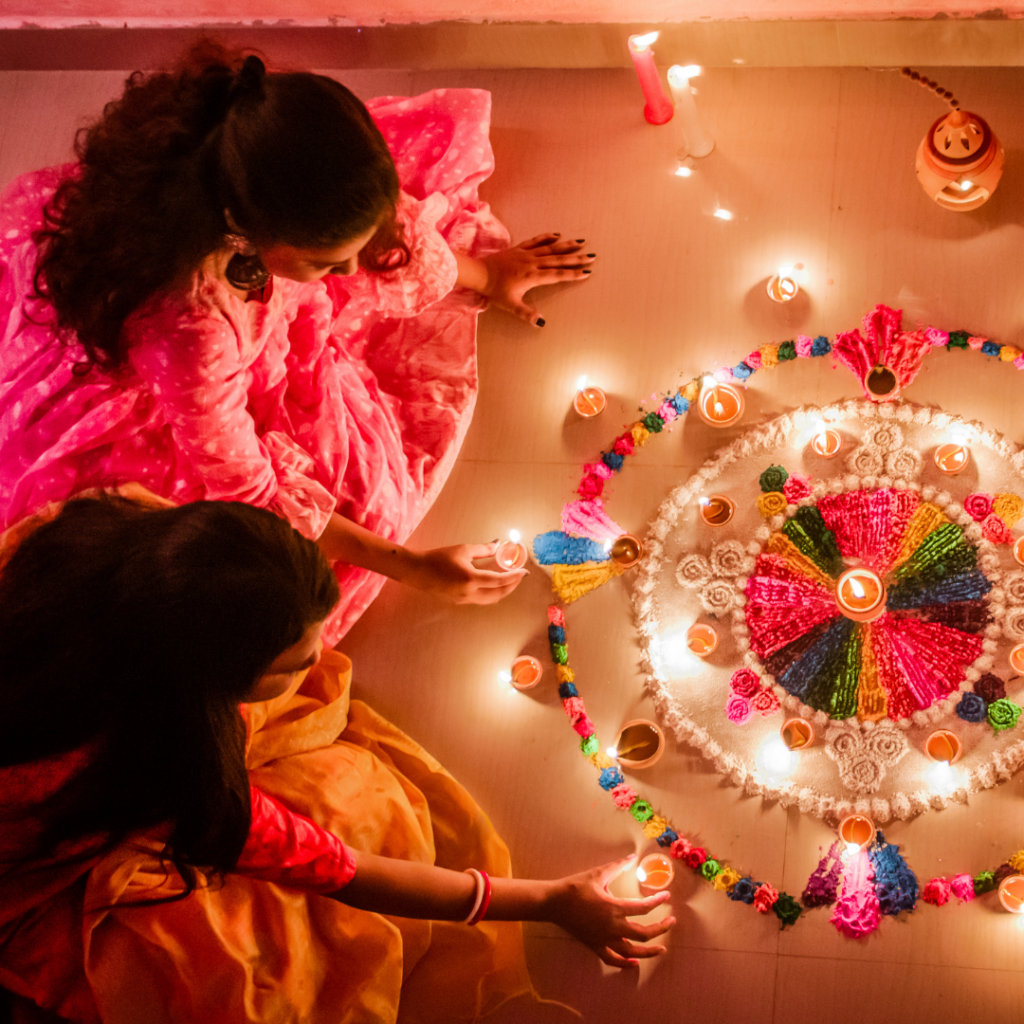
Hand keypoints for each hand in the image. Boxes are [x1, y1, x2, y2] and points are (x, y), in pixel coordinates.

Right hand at [402, 542, 525, 604]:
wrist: (417, 571)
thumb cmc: (438, 558)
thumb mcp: (462, 550)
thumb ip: (483, 550)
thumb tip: (498, 545)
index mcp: (470, 579)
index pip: (499, 581)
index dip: (514, 576)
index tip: (524, 571)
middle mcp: (469, 593)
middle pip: (498, 594)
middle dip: (511, 586)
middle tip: (518, 576)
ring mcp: (464, 600)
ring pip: (490, 599)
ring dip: (502, 591)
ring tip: (508, 579)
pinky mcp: (459, 602)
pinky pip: (481, 599)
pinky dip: (491, 592)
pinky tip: (492, 583)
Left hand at [478, 234, 594, 325]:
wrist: (479, 273)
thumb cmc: (495, 290)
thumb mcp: (510, 305)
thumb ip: (526, 313)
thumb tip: (541, 322)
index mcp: (532, 277)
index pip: (557, 275)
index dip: (572, 274)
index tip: (586, 273)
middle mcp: (532, 263)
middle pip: (558, 260)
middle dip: (576, 259)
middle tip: (592, 257)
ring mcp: (526, 254)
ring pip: (550, 248)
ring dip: (566, 246)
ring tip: (581, 243)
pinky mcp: (519, 249)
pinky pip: (536, 241)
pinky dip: (547, 237)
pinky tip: (557, 235)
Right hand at [548, 855, 674, 967]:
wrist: (553, 903)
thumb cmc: (575, 887)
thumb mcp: (597, 874)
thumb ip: (617, 866)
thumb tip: (632, 857)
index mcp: (614, 908)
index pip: (643, 908)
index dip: (658, 902)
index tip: (666, 897)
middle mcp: (612, 927)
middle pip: (644, 934)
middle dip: (661, 929)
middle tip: (671, 922)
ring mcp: (604, 940)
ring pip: (632, 952)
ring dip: (649, 951)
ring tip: (662, 949)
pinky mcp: (595, 946)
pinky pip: (613, 959)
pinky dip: (625, 963)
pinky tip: (634, 963)